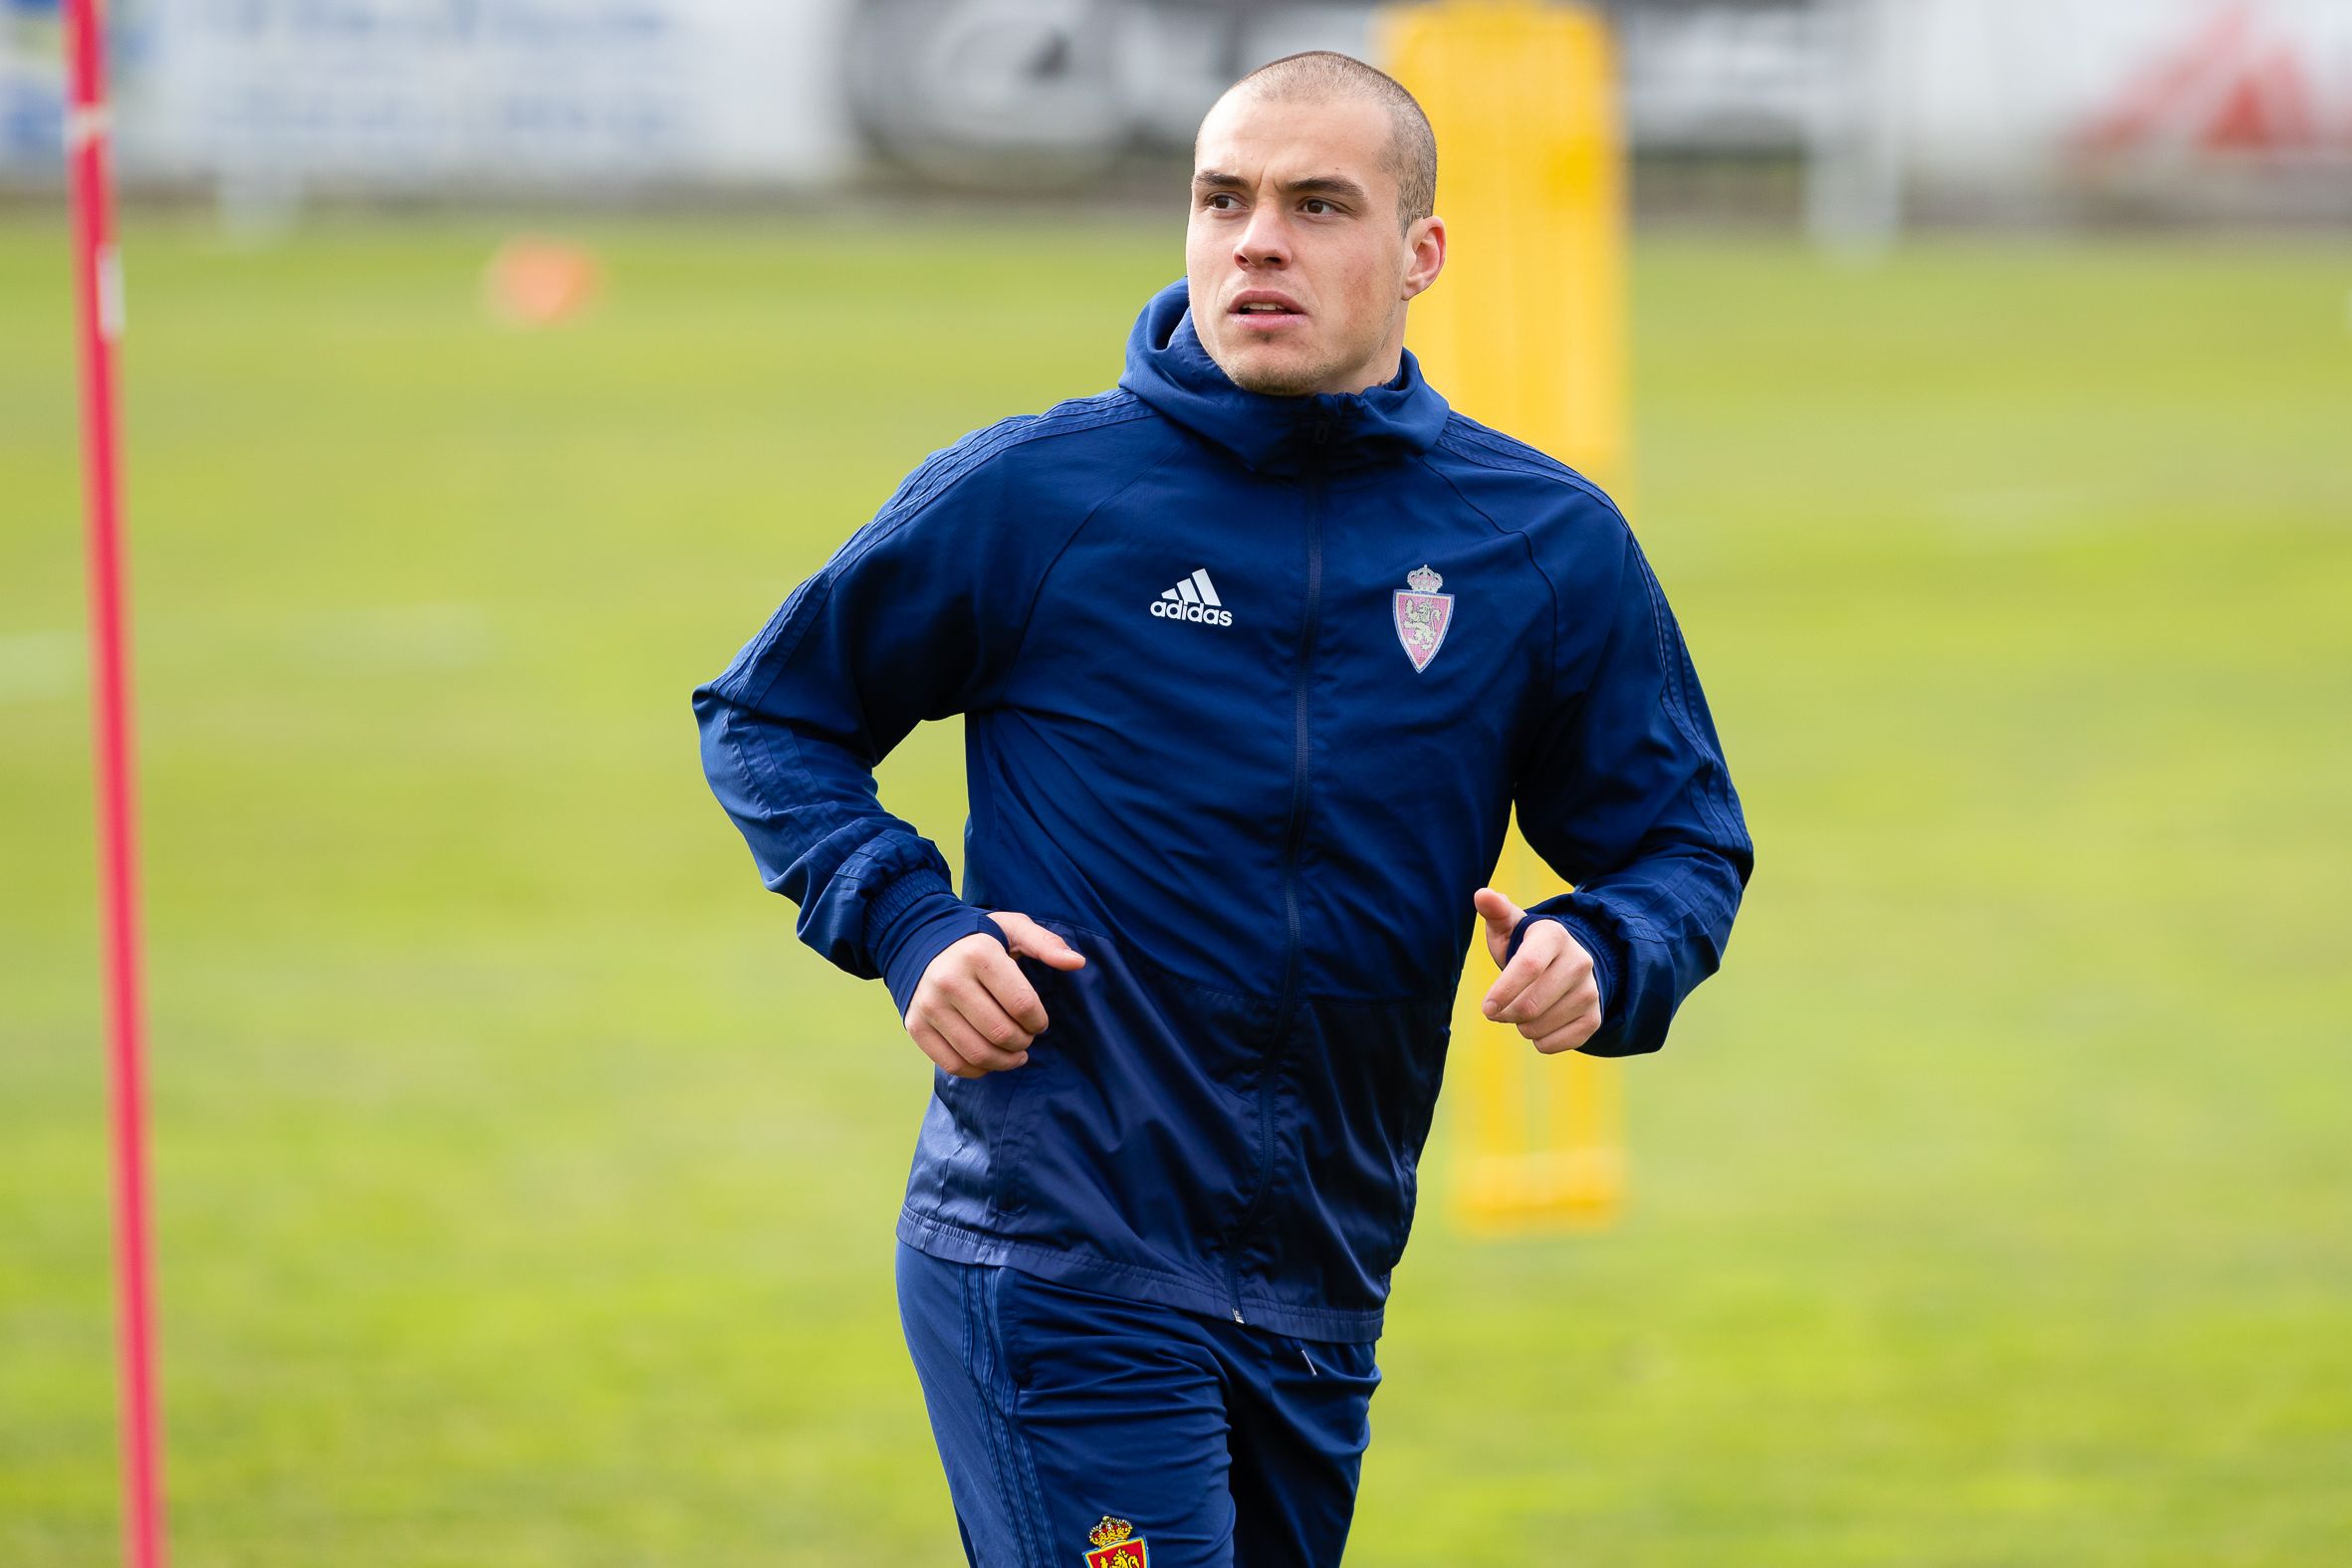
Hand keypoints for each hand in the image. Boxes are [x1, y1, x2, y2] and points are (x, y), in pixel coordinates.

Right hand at [905, 911, 1084, 1078]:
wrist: (918, 940)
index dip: (1038, 1021)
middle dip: (1023, 1042)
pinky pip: (953, 1063)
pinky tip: (989, 1058)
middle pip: (1001, 1033)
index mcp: (978, 954)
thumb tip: (1077, 962)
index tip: (1038, 1021)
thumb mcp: (1013, 928)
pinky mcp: (916, 1026)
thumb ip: (1046, 944)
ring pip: (978, 1053)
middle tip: (1026, 1037)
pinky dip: (978, 1069)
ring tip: (1014, 1053)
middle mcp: (949, 980)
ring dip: (1005, 1061)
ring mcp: (929, 1005)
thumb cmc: (977, 938)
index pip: (1022, 1005)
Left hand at [1472, 888, 1601, 1054]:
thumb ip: (1495, 912)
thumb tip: (1482, 894)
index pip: (1528, 967)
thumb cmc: (1525, 945)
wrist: (1567, 965)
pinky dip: (1539, 1040)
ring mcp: (1591, 991)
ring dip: (1521, 1026)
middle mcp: (1579, 961)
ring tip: (1523, 1010)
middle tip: (1498, 1011)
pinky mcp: (1595, 1017)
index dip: (1503, 991)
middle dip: (1506, 1014)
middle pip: (1531, 1005)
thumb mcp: (1510, 926)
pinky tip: (1540, 1023)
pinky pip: (1555, 1044)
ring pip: (1539, 1027)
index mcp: (1555, 935)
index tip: (1486, 1008)